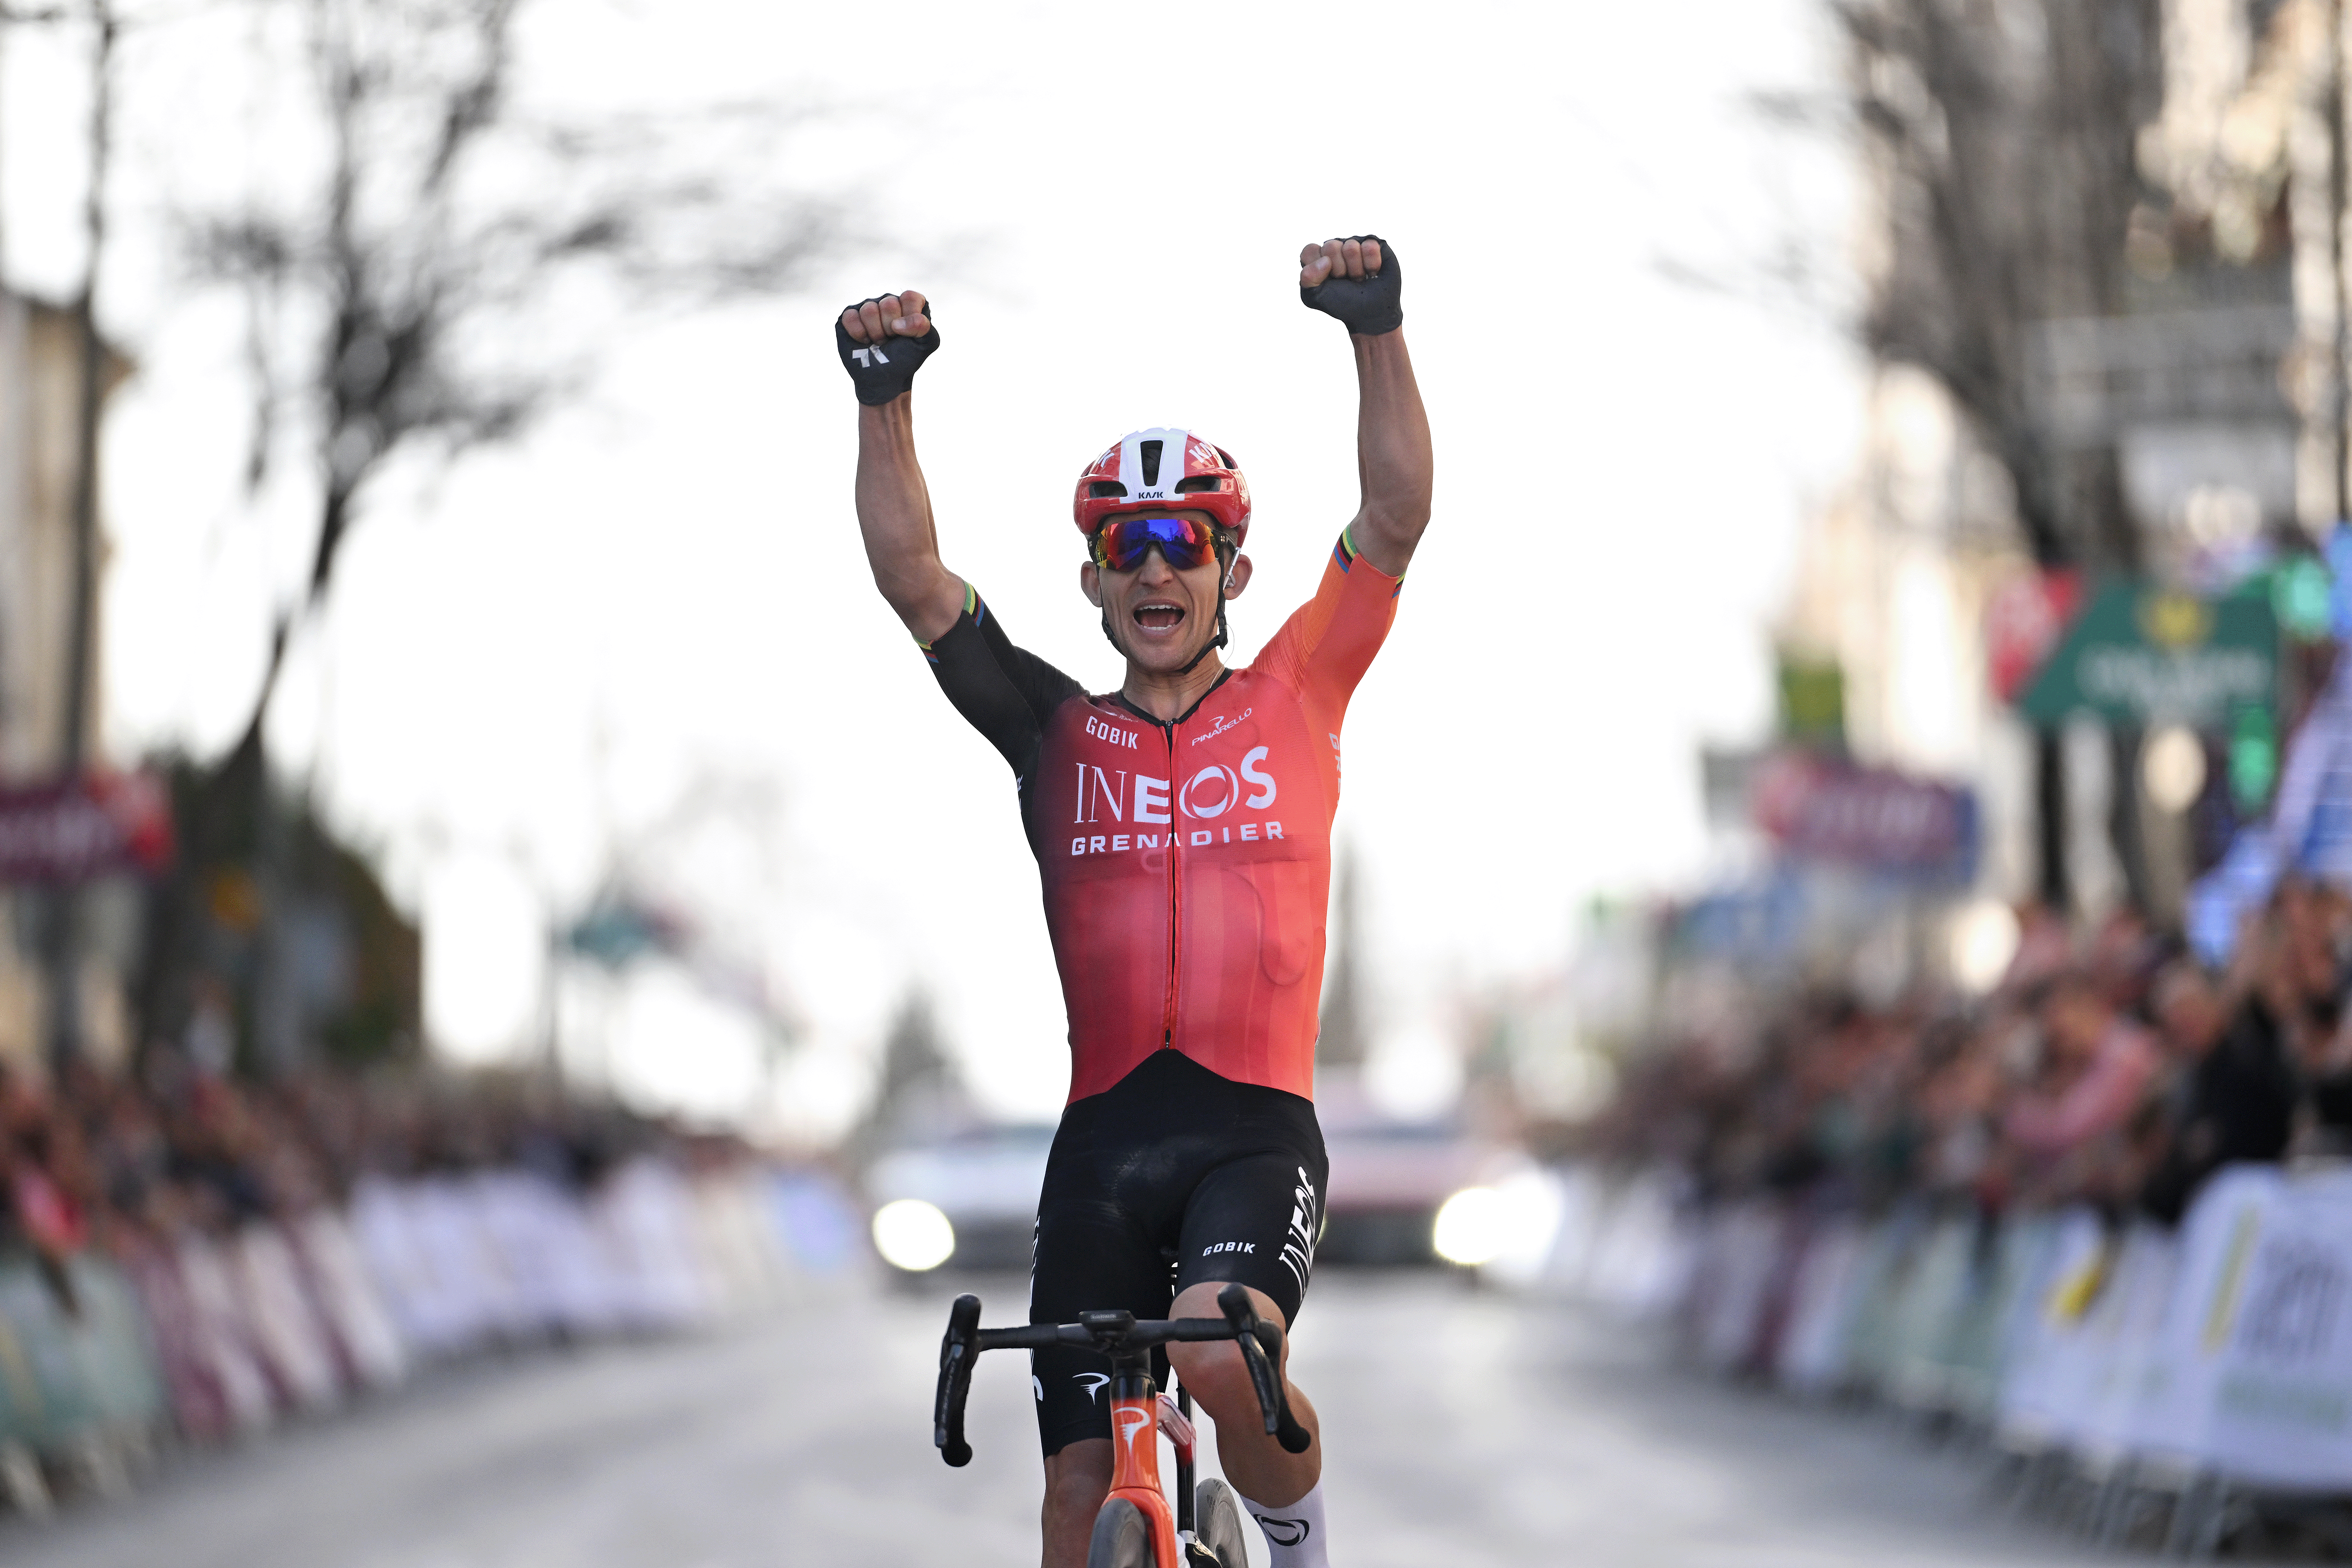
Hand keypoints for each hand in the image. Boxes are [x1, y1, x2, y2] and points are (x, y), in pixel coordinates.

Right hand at [835, 290, 940, 405]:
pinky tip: (863, 341)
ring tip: (878, 342)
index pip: (910, 297)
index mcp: (909, 304)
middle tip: (891, 340)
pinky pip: (850, 316)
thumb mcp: (926, 343)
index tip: (907, 334)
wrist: (884, 378)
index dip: (909, 318)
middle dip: (890, 328)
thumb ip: (923, 326)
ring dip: (875, 333)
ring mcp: (868, 307)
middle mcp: (888, 302)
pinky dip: (858, 334)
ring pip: (869, 309)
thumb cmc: (905, 358)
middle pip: (889, 303)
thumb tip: (896, 324)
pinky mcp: (850, 316)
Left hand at [1299, 235, 1401, 335]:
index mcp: (1318, 260)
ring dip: (1357, 269)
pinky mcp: (1372, 245)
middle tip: (1347, 281)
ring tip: (1360, 279)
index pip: (1310, 250)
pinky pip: (1369, 245)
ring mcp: (1353, 245)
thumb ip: (1307, 278)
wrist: (1372, 312)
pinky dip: (1372, 264)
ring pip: (1351, 246)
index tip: (1328, 281)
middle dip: (1340, 269)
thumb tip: (1325, 260)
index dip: (1318, 268)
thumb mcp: (1316, 297)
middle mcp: (1334, 251)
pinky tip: (1372, 272)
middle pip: (1331, 246)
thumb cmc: (1344, 304)